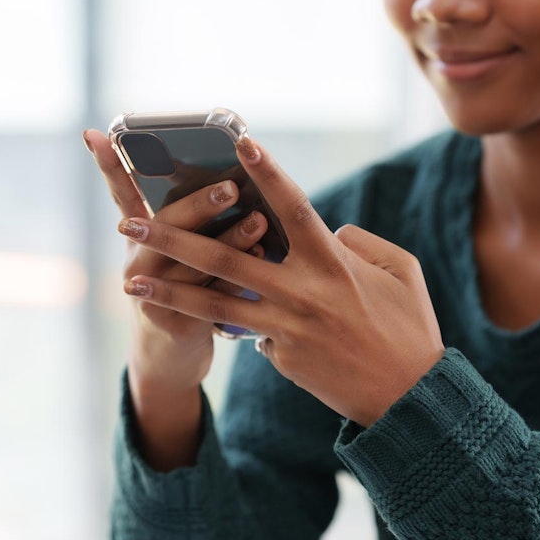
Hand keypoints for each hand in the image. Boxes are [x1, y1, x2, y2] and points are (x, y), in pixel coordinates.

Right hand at [84, 129, 267, 468]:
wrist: (171, 353)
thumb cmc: (185, 285)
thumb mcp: (176, 250)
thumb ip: (192, 217)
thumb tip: (230, 176)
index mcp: (140, 236)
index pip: (122, 193)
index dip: (109, 165)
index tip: (97, 133)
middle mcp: (139, 261)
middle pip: (164, 226)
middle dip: (197, 204)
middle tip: (228, 187)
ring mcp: (151, 293)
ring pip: (192, 261)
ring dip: (227, 239)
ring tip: (258, 220)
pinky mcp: (174, 320)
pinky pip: (212, 296)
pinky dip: (240, 278)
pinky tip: (263, 261)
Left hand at [117, 136, 444, 426]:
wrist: (408, 398)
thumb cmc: (410, 328)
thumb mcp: (402, 271)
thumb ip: (362, 242)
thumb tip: (329, 230)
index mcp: (334, 262)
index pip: (292, 206)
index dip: (267, 172)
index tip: (240, 141)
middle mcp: (303, 292)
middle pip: (226, 258)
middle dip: (174, 237)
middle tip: (129, 221)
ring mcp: (287, 327)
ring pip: (215, 304)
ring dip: (170, 289)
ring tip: (131, 279)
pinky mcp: (281, 356)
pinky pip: (249, 330)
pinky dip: (235, 319)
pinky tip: (213, 316)